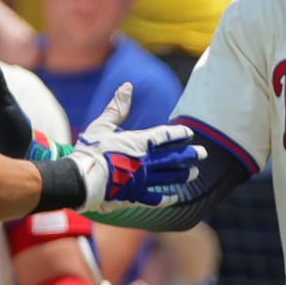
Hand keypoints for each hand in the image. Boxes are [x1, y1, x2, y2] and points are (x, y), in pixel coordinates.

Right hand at [66, 84, 203, 212]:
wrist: (81, 179)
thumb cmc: (90, 151)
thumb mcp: (102, 125)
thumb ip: (117, 107)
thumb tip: (127, 86)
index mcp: (138, 143)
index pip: (165, 136)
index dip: (179, 134)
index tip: (189, 133)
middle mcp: (145, 162)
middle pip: (173, 158)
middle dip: (190, 155)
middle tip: (203, 154)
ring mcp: (141, 180)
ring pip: (168, 177)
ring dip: (183, 175)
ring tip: (194, 174)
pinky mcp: (134, 196)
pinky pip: (155, 198)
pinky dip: (166, 198)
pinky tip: (175, 197)